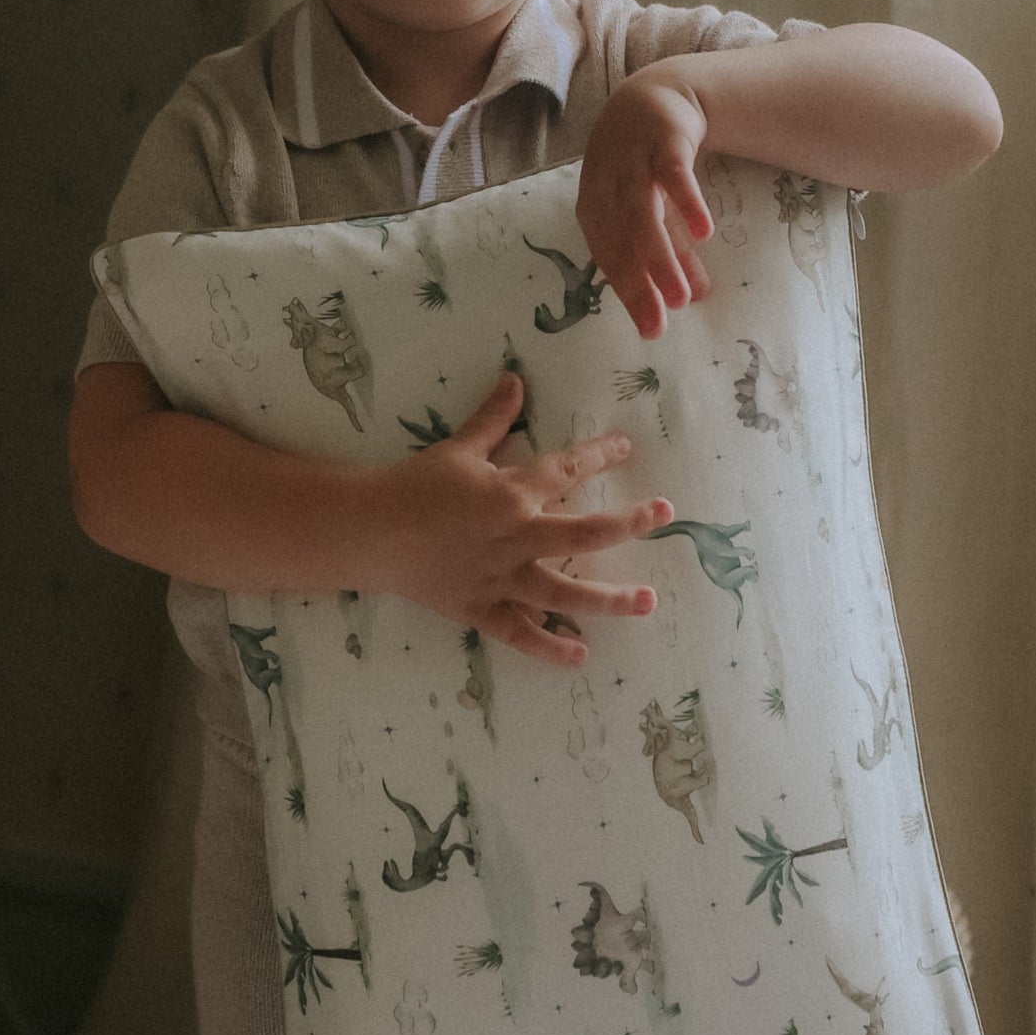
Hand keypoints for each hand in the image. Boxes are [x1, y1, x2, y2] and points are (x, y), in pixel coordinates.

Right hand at [370, 371, 672, 665]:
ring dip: (608, 598)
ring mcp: (501, 578)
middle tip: (664, 515)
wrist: (370, 531)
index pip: (566, 470)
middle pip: (582, 533)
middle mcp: (515, 537)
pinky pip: (520, 633)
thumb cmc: (413, 486)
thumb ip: (492, 418)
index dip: (599, 456)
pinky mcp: (482, 609)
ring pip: (563, 592)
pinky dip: (549, 646)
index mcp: (511, 493)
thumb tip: (517, 379)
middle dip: (628, 523)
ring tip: (646, 602)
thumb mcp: (456, 448)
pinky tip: (581, 655)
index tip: (626, 448)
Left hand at [578, 69, 716, 338]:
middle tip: (664, 321)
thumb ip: (673, 252)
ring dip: (662, 256)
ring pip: (643, 215)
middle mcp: (606, 189)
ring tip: (685, 294)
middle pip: (622, 243)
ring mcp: (632, 164)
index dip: (630, 294)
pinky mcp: (662, 142)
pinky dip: (686, 202)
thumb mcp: (654, 211)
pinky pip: (673, 175)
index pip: (610, 259)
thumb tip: (695, 300)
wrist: (649, 97)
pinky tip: (705, 231)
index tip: (652, 330)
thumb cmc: (642, 166)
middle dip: (643, 285)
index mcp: (595, 210)